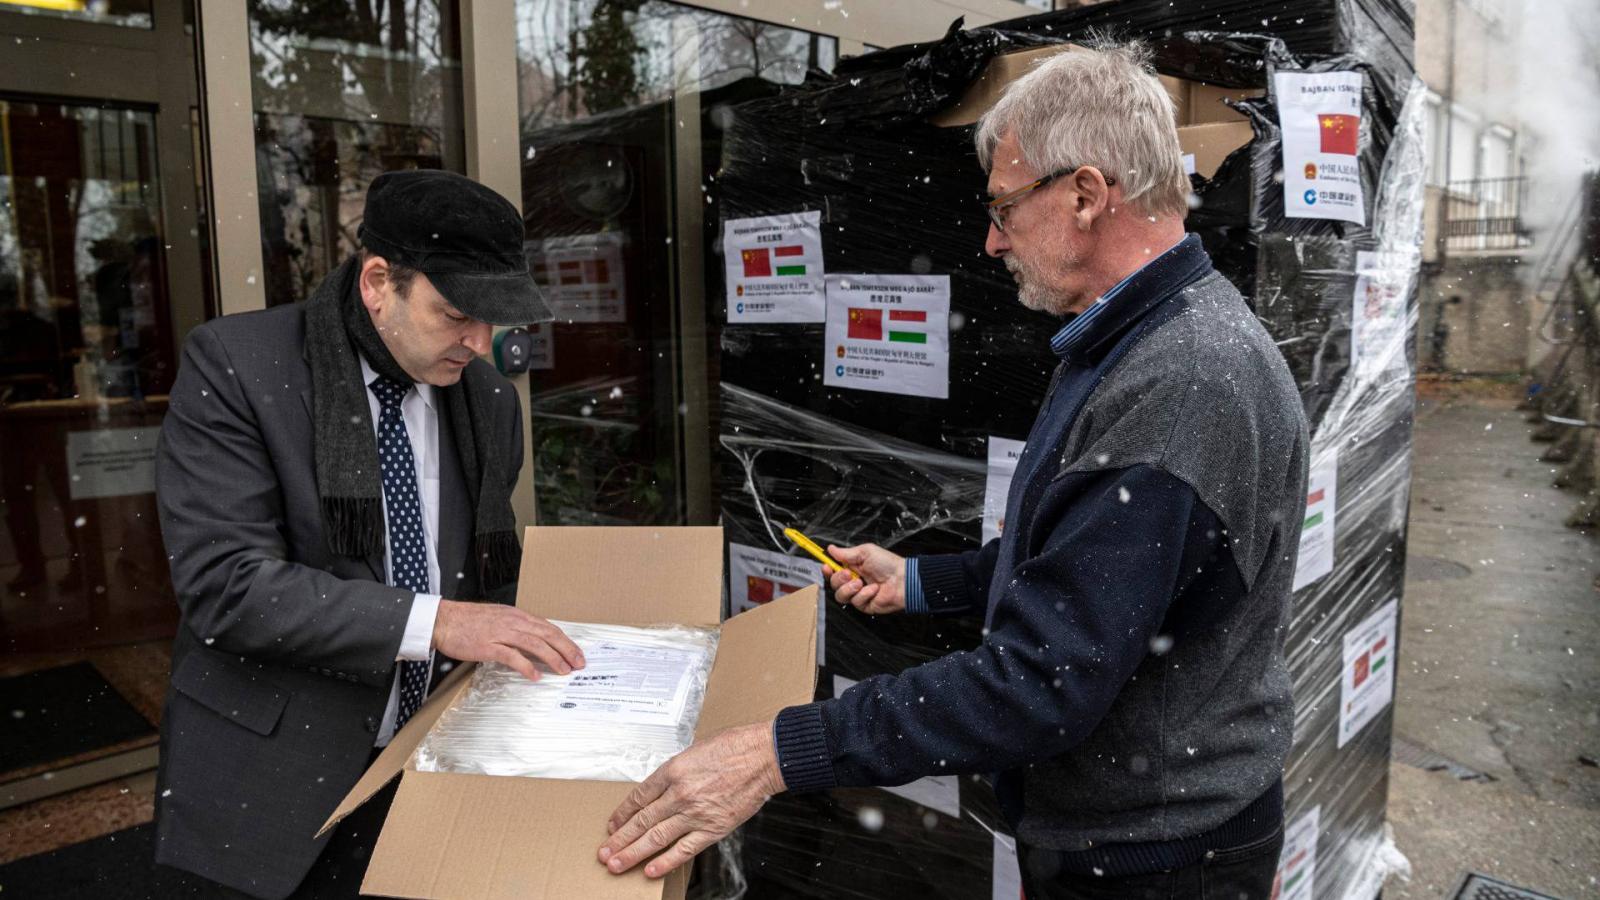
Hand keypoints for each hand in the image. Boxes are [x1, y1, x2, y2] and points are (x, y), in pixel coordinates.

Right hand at [431, 599, 584, 680]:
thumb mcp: (498, 618)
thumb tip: (534, 641)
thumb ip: (516, 628)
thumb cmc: (468, 621)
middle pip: (547, 634)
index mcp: (517, 615)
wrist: (444, 620)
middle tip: (578, 663)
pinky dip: (526, 666)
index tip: (576, 653)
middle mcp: (513, 621)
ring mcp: (501, 633)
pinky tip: (535, 676)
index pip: (548, 627)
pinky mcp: (488, 645)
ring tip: (563, 670)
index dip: (565, 641)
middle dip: (566, 649)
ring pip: (535, 644)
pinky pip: (512, 656)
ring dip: (552, 658)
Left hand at [599, 722, 782, 878]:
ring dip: (633, 853)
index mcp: (673, 770)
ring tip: (616, 864)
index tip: (613, 825)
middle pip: (642, 820)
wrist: (763, 756)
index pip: (639, 796)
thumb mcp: (695, 750)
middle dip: (620, 839)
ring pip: (656, 837)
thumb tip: (662, 787)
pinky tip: (650, 870)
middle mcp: (679, 793)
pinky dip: (665, 861)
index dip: (622, 813)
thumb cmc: (734, 747)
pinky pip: (684, 849)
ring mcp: (695, 813)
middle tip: (604, 852)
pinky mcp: (713, 828)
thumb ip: (676, 770)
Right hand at [825, 543, 906, 613]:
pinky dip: (864, 594)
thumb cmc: (888, 564)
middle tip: (848, 574)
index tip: (826, 566)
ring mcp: (858, 594)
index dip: (827, 570)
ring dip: (849, 588)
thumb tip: (831, 549)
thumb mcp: (865, 552)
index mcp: (853, 567)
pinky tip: (873, 589)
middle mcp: (853, 581)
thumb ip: (846, 553)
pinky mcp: (864, 605)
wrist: (902, 579)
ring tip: (860, 582)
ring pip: (840, 596)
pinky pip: (855, 602)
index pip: (833, 571)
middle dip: (838, 579)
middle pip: (833, 584)